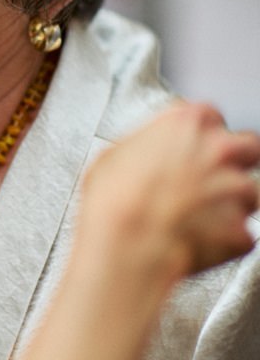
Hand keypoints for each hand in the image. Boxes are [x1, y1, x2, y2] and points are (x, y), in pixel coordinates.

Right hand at [79, 103, 259, 287]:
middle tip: (212, 179)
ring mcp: (234, 189)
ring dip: (231, 205)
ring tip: (200, 219)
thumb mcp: (112, 156)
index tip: (193, 148)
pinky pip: (241, 235)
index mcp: (187, 123)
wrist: (126, 244)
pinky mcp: (240, 229)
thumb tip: (139, 156)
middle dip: (236, 163)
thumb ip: (141, 147)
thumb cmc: (114, 201)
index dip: (203, 135)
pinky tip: (199, 243)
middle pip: (248, 147)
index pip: (211, 116)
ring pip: (250, 194)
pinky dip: (226, 241)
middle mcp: (219, 149)